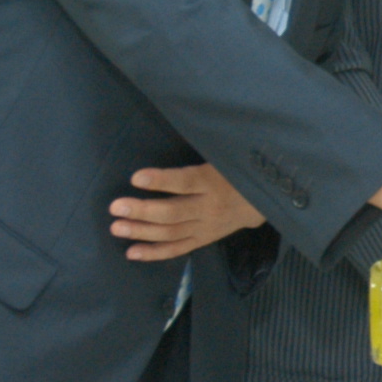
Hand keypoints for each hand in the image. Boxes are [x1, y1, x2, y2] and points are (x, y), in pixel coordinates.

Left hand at [109, 163, 265, 261]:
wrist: (265, 201)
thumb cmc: (236, 172)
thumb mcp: (225, 158)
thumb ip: (199, 154)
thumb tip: (173, 129)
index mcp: (214, 182)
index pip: (185, 182)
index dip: (161, 180)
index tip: (136, 177)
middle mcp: (210, 207)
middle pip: (173, 212)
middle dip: (142, 211)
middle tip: (116, 207)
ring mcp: (206, 227)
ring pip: (171, 233)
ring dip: (142, 231)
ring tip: (117, 227)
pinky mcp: (204, 240)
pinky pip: (178, 249)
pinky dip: (155, 253)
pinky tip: (133, 252)